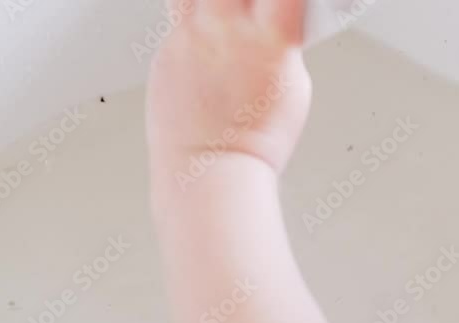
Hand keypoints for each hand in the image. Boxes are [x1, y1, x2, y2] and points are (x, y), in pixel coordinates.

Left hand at [146, 0, 312, 182]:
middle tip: (248, 8)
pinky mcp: (164, 51)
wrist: (212, 169)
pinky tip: (206, 53)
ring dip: (209, 3)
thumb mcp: (293, 87)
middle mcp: (225, 27)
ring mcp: (189, 36)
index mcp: (269, 35)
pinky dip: (193, 30)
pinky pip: (177, 23)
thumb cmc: (255, 140)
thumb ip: (283, 46)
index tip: (283, 4)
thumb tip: (276, 30)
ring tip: (222, 20)